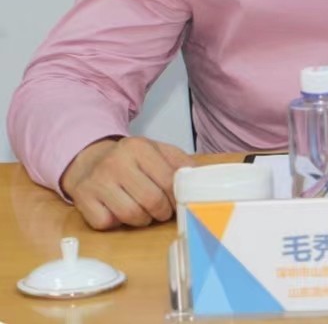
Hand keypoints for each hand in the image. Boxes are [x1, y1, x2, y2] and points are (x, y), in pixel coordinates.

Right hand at [60, 136, 193, 229]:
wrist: (89, 160)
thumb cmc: (130, 160)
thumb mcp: (157, 152)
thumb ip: (180, 162)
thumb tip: (200, 179)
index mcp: (139, 148)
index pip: (168, 181)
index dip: (177, 198)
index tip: (178, 202)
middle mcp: (116, 162)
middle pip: (151, 200)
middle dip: (162, 212)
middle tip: (162, 211)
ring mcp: (97, 181)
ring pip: (131, 214)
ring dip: (142, 219)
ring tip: (143, 211)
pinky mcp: (82, 199)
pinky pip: (107, 223)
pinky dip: (116, 223)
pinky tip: (118, 211)